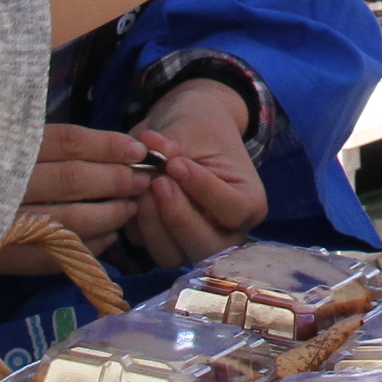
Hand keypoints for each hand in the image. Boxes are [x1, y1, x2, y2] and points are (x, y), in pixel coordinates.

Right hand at [0, 121, 150, 270]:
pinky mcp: (2, 258)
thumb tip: (110, 148)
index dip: (107, 145)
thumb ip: (45, 143)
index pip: (67, 142)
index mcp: (4, 148)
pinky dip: (88, 245)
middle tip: (142, 179)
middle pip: (72, 179)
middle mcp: (3, 186)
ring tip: (130, 207)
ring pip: (69, 220)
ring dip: (108, 214)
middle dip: (115, 179)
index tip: (138, 148)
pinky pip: (57, 254)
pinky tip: (108, 237)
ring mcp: (2, 225)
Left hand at [124, 78, 270, 268]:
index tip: (177, 164)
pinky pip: (143, 244)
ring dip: (150, 222)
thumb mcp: (193, 127)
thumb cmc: (199, 128)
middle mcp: (225, 232)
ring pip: (170, 254)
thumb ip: (172, 143)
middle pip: (205, 247)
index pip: (233, 211)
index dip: (203, 191)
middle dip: (177, 216)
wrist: (183, 131)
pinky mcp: (161, 241)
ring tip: (142, 184)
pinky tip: (133, 191)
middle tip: (158, 181)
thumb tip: (148, 149)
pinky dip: (133, 219)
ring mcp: (191, 242)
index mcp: (248, 204)